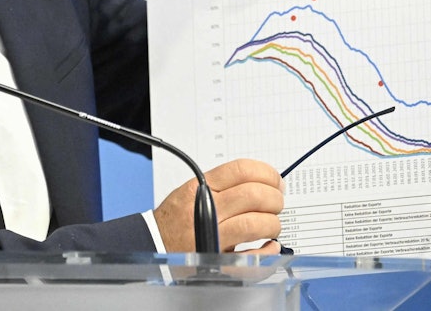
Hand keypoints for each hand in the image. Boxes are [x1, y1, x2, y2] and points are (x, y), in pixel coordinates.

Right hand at [152, 158, 284, 252]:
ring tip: (271, 225)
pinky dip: (268, 251)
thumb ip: (222, 184)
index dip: (266, 173)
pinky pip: (252, 256)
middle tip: (277, 203)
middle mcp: (207, 209)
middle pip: (255, 195)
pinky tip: (269, 246)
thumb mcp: (191, 190)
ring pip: (257, 224)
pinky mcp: (218, 260)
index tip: (275, 180)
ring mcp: (213, 236)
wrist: (154, 244)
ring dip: (273, 224)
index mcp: (201, 188)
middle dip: (275, 199)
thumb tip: (261, 181)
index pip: (241, 170)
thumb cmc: (175, 218)